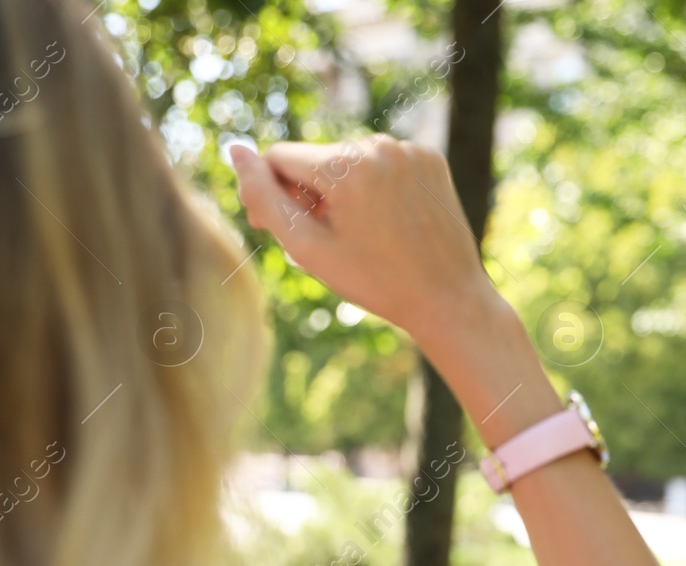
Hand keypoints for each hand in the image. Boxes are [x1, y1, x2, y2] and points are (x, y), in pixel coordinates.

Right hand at [230, 136, 495, 342]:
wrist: (449, 299)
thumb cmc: (375, 281)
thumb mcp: (307, 247)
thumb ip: (264, 198)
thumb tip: (236, 150)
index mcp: (345, 165)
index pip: (280, 158)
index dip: (276, 194)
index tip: (287, 229)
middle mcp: (379, 145)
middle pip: (316, 159)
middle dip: (312, 193)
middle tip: (331, 240)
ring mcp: (409, 149)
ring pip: (350, 160)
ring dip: (345, 190)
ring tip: (364, 234)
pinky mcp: (431, 158)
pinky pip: (384, 163)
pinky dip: (378, 187)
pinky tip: (391, 222)